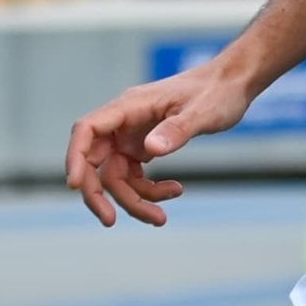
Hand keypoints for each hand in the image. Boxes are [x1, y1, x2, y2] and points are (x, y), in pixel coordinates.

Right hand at [67, 57, 255, 226]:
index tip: (74, 184)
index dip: (76, 157)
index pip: (87, 129)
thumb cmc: (217, 92)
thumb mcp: (202, 113)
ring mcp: (132, 135)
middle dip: (99, 193)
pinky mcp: (144, 146)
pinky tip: (174, 191)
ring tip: (161, 220)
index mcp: (129, 106)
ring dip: (134, 200)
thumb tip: (150, 150)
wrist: (232, 84)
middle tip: (110, 221)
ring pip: (116, 176)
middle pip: (94, 160)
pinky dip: (149, 191)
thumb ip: (177, 130)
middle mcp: (124, 122)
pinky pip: (135, 175)